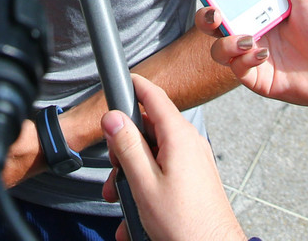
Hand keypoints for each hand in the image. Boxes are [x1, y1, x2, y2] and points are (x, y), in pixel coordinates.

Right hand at [101, 75, 245, 240]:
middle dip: (125, 146)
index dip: (134, 86)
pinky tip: (139, 210)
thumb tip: (112, 117)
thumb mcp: (144, 184)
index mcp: (179, 136)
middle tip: (114, 169)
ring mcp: (194, 160)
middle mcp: (189, 142)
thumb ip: (127, 146)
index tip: (117, 83)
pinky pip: (165, 169)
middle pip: (149, 128)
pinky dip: (148, 183)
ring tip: (124, 198)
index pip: (154, 95)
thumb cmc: (185, 224)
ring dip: (134, 171)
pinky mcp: (195, 177)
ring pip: (154, 152)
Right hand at [195, 0, 307, 110]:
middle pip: (211, 25)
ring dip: (226, 43)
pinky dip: (245, 60)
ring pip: (218, 50)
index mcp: (256, 10)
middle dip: (205, 18)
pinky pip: (237, 69)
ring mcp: (251, 55)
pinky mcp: (257, 78)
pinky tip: (263, 54)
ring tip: (246, 39)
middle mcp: (249, 31)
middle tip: (215, 13)